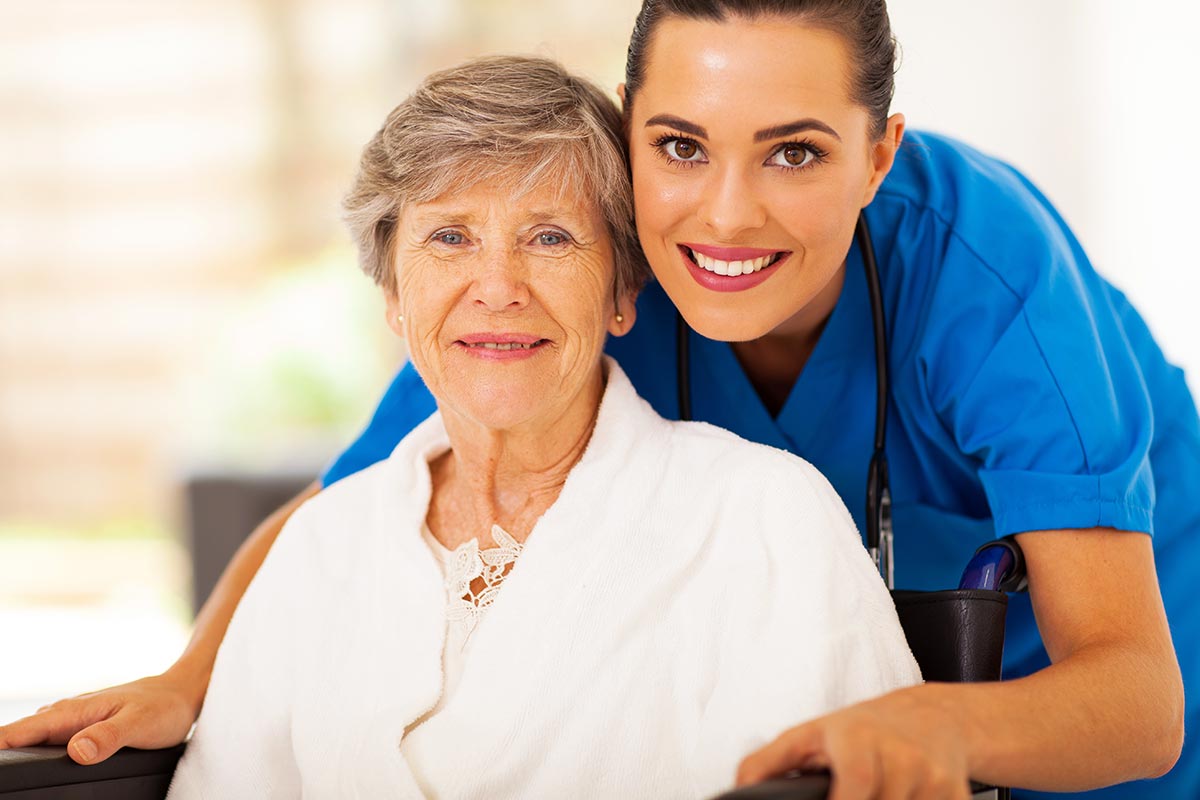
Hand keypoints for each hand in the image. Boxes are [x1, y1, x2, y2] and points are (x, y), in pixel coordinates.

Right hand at [0, 669, 201, 763]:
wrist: (183, 693)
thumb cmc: (164, 707)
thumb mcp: (139, 724)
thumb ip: (107, 737)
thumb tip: (76, 751)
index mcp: (73, 713)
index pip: (19, 732)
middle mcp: (68, 714)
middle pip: (19, 736)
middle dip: (0, 752)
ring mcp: (74, 720)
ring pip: (33, 737)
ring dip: (14, 751)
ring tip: (4, 768)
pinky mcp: (83, 727)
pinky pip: (50, 739)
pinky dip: (35, 748)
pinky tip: (33, 759)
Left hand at [736, 685, 971, 799]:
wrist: (933, 719)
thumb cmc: (860, 732)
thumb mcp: (808, 737)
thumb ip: (766, 765)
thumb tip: (737, 791)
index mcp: (857, 740)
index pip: (858, 782)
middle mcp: (901, 756)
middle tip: (850, 796)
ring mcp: (933, 780)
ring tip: (873, 794)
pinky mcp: (956, 797)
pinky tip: (899, 799)